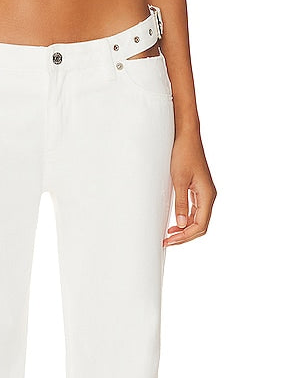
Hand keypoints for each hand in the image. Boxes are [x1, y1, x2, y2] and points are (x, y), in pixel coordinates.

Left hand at [164, 130, 216, 246]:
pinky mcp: (198, 190)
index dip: (185, 236)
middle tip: (168, 242)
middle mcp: (209, 196)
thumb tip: (181, 225)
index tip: (170, 240)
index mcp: (207, 195)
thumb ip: (181, 204)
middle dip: (185, 236)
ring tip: (169, 236)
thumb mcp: (179, 180)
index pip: (200, 225)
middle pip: (201, 226)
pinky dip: (186, 220)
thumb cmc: (183, 154)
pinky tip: (175, 224)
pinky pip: (195, 211)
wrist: (186, 136)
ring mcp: (204, 194)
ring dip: (185, 230)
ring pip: (198, 220)